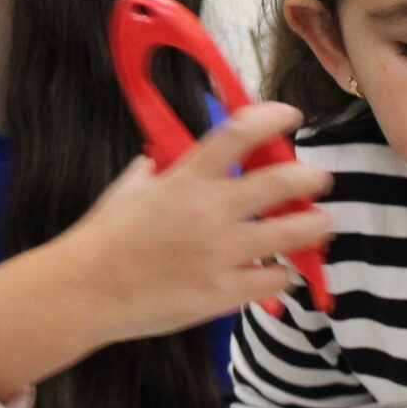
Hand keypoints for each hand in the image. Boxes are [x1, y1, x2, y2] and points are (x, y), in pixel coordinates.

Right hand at [74, 102, 331, 341]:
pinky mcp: (224, 292)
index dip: (273, 118)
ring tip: (320, 224)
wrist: (86, 289)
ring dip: (314, 226)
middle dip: (311, 177)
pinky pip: (275, 277)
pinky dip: (284, 272)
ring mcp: (222, 252)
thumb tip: (174, 157)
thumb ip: (161, 168)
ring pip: (294, 233)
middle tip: (318, 180)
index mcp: (188, 177)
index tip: (290, 115)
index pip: (241, 132)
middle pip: (284, 181)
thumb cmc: (104, 236)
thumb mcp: (131, 187)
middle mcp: (212, 209)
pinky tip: (284, 270)